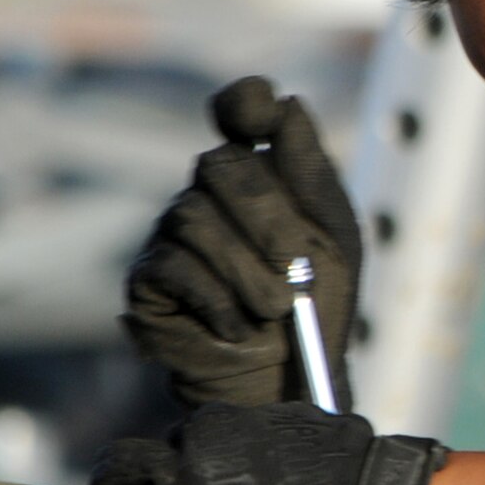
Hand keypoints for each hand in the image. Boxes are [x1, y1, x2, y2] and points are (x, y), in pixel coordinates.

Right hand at [124, 77, 361, 409]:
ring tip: (275, 311)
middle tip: (295, 268)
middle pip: (220, 165)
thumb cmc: (319, 307)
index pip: (240, 111)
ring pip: (195, 219)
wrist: (290, 382)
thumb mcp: (335, 241)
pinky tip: (238, 326)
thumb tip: (288, 105)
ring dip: (247, 272)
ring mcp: (174, 233)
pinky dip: (218, 300)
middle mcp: (210, 194)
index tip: (259, 114)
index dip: (244, 102)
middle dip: (266, 217)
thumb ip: (312, 175)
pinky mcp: (149, 279)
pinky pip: (174, 267)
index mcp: (260, 175)